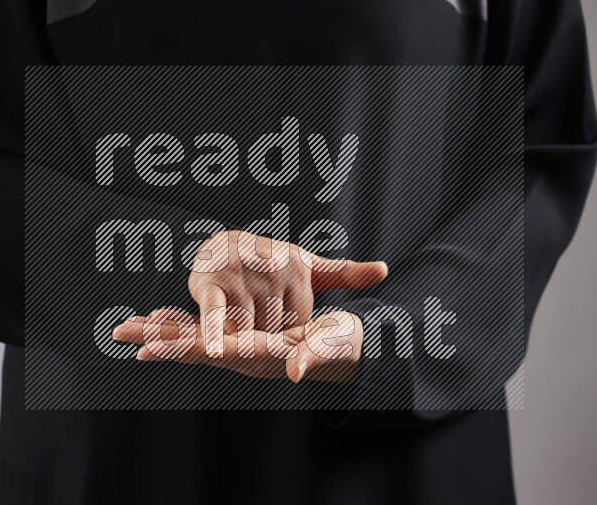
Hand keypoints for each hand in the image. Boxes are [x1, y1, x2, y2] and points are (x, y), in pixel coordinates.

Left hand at [112, 308, 363, 382]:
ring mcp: (240, 348)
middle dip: (158, 340)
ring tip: (128, 325)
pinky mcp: (241, 338)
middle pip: (193, 347)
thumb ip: (313, 356)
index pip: (214, 353)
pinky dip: (180, 324)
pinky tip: (160, 318)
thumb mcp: (332, 346)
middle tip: (123, 332)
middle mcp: (244, 355)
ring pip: (194, 339)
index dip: (182, 348)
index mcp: (261, 356)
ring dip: (161, 332)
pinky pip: (204, 331)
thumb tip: (297, 372)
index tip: (151, 346)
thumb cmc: (341, 345)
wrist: (344, 348)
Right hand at [187, 230, 385, 353]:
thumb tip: (384, 270)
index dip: (284, 331)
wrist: (221, 243)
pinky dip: (212, 332)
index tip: (273, 315)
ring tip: (233, 315)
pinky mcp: (212, 286)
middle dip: (260, 332)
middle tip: (250, 313)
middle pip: (270, 331)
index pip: (296, 324)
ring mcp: (239, 278)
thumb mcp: (307, 265)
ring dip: (238, 333)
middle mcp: (269, 271)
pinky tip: (215, 353)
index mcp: (296, 270)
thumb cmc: (269, 260)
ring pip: (245, 330)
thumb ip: (345, 271)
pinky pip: (213, 314)